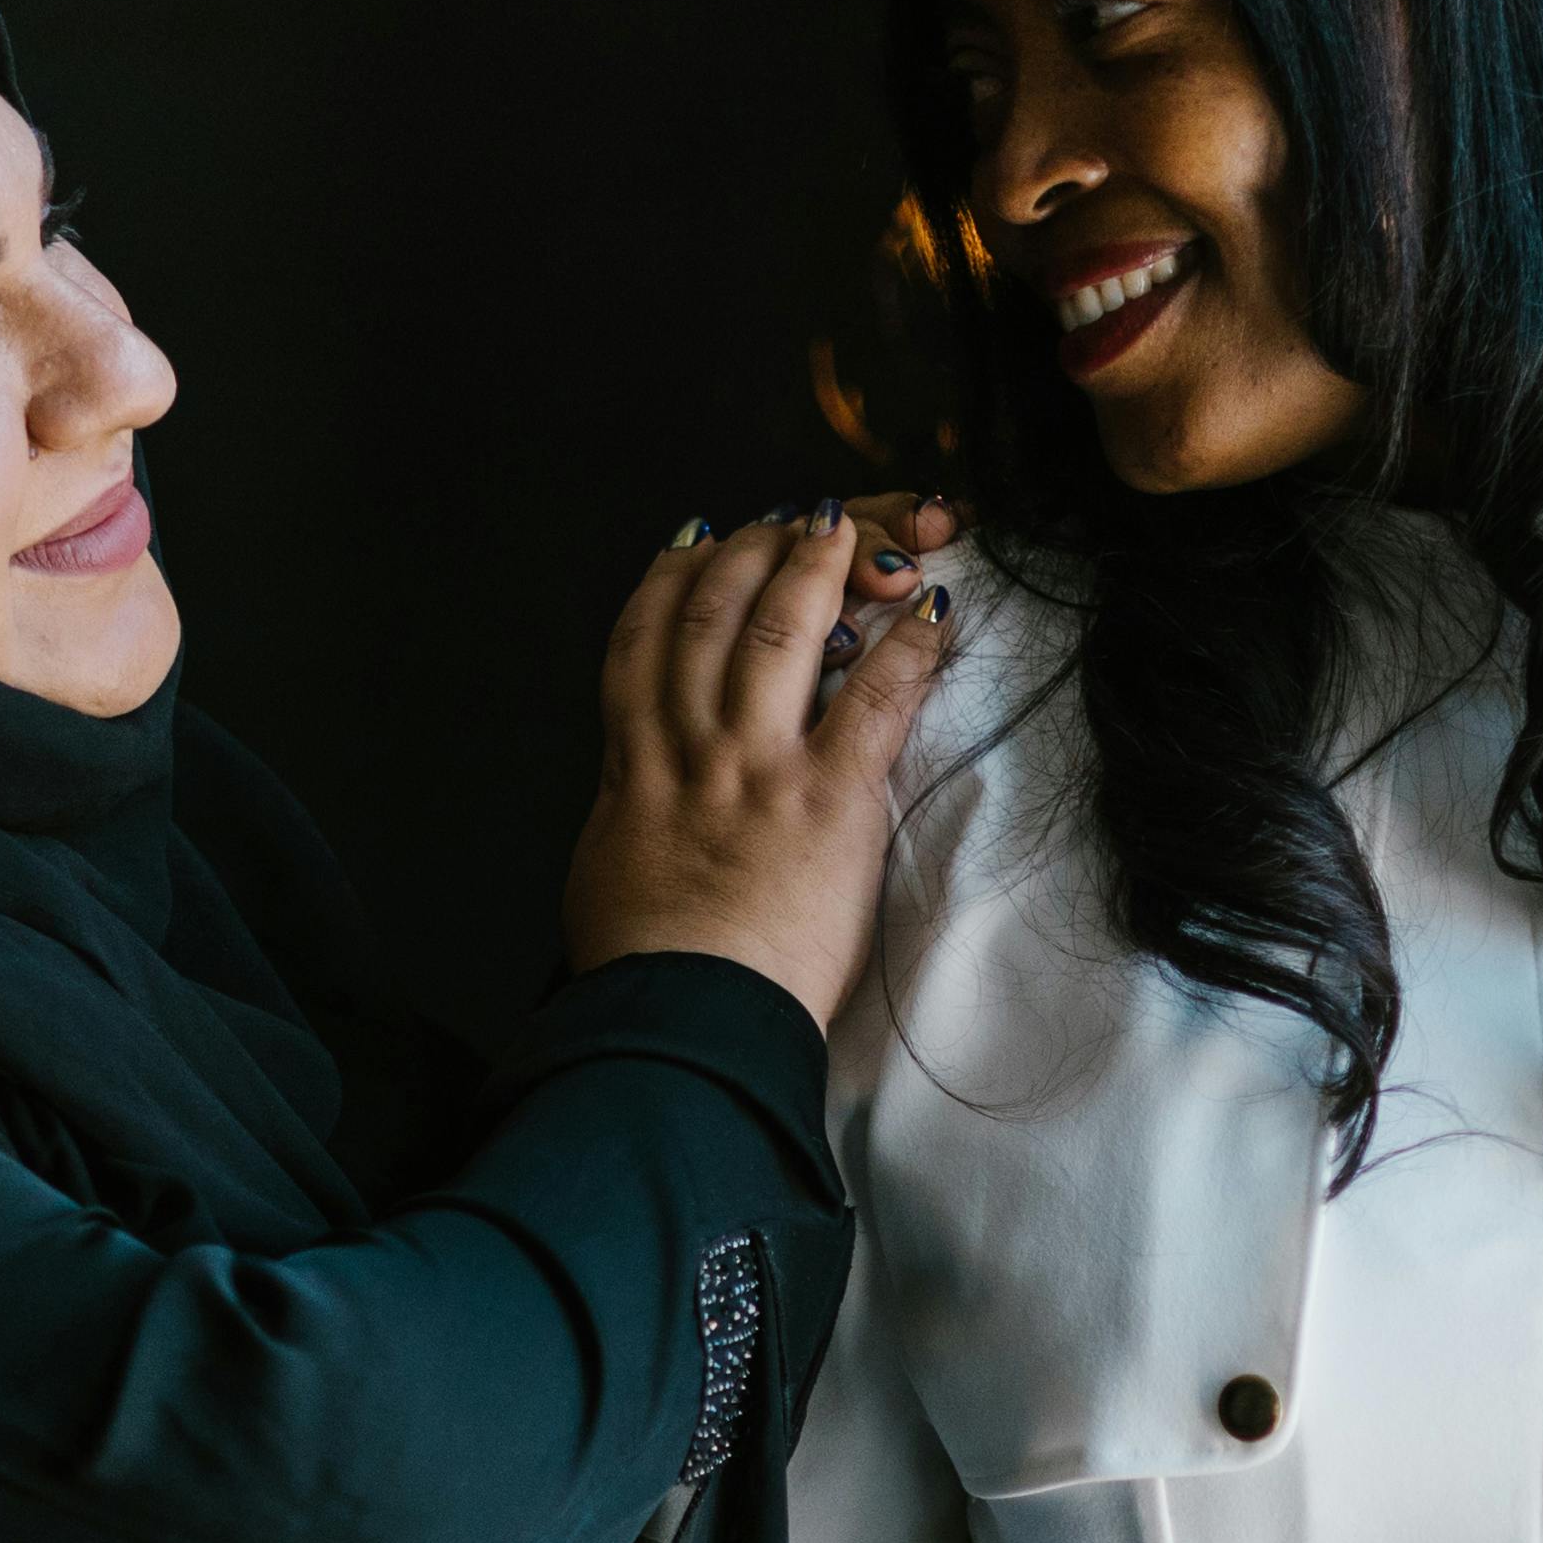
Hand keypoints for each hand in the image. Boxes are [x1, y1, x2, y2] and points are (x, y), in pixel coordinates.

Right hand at [564, 506, 955, 1024]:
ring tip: (855, 525)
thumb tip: (633, 803)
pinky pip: (877, 698)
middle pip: (714, 611)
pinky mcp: (828, 799)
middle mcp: (692, 747)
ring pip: (782, 628)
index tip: (697, 539)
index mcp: (635, 767)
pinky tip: (934, 607)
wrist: (677, 1022)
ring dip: (822, 564)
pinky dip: (908, 643)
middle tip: (791, 520)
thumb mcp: (608, 874)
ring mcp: (758, 765)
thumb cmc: (642, 971)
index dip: (669, 576)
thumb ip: (628, 818)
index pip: (641, 639)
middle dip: (753, 548)